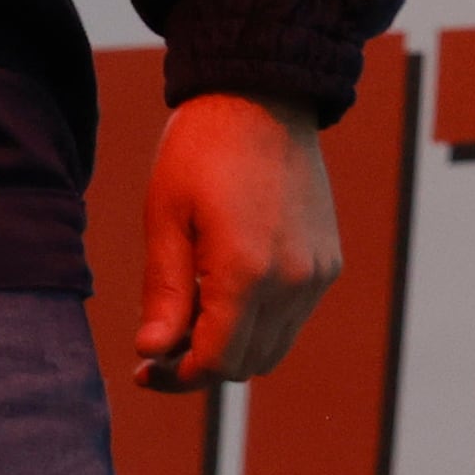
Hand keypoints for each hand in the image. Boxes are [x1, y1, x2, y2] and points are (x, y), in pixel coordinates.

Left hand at [128, 92, 340, 392]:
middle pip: (247, 364)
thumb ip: (164, 293)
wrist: (264, 96)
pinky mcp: (328, 261)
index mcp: (246, 271)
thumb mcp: (166, 218)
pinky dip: (260, 321)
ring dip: (234, 346)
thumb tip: (154, 353)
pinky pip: (293, 317)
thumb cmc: (203, 152)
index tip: (146, 368)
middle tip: (163, 343)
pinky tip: (229, 288)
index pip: (216, 362)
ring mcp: (317, 272)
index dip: (177, 378)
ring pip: (273, 347)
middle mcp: (293, 280)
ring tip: (196, 311)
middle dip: (202, 365)